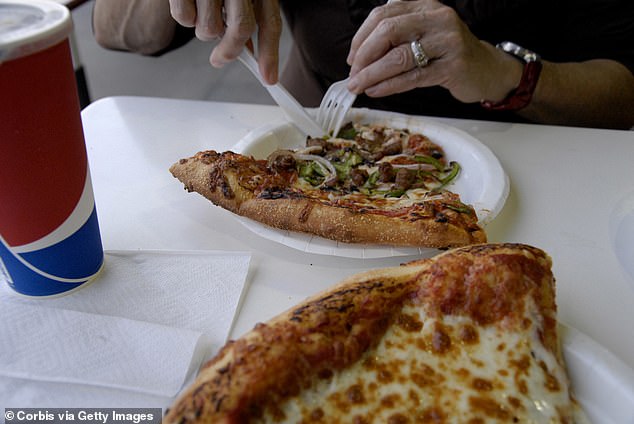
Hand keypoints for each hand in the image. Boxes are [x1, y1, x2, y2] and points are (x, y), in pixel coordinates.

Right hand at [168, 0, 282, 83]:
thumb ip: (245, 17)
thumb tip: (249, 52)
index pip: (270, 22)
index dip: (270, 54)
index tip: (269, 78)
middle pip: (241, 29)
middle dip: (230, 51)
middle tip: (221, 59)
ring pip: (210, 29)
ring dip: (204, 30)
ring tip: (202, 12)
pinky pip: (184, 18)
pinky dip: (184, 17)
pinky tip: (187, 1)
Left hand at [346, 0, 521, 103]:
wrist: (486, 69)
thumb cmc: (448, 55)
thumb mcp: (423, 36)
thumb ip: (396, 39)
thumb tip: (359, 59)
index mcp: (425, 6)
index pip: (383, 15)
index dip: (361, 37)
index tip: (352, 58)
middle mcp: (437, 19)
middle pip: (388, 31)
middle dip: (364, 55)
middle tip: (353, 74)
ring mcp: (447, 42)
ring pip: (398, 57)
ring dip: (372, 74)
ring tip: (359, 86)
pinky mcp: (453, 67)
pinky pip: (412, 77)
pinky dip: (389, 85)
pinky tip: (376, 91)